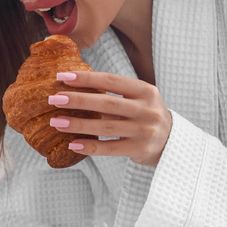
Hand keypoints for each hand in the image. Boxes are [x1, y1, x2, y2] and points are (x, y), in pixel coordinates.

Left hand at [48, 70, 172, 167]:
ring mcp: (144, 131)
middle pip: (106, 102)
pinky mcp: (139, 149)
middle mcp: (147, 109)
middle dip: (77, 100)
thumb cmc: (146, 115)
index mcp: (145, 91)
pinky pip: (109, 148)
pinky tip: (73, 144)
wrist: (172, 141)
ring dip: (78, 124)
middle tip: (54, 99)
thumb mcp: (139, 99)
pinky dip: (90, 146)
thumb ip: (115, 93)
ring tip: (56, 122)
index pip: (111, 80)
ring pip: (105, 126)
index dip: (86, 78)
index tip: (63, 77)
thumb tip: (76, 85)